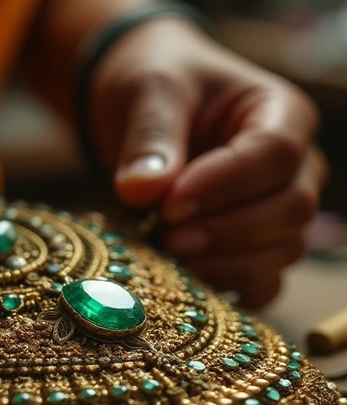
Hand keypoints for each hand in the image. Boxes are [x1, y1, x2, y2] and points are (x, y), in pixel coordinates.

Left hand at [90, 18, 327, 307]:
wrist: (146, 105)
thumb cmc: (156, 86)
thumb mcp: (148, 93)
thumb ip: (150, 138)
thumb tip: (142, 191)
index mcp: (279, 112)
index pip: (274, 154)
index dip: (226, 186)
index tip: (170, 204)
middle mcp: (293, 163)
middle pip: (291, 208)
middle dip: (228, 230)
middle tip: (168, 237)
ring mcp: (277, 206)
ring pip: (284, 249)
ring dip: (229, 263)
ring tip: (171, 255)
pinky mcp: (255, 242)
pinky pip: (266, 280)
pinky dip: (233, 287)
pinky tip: (190, 279)